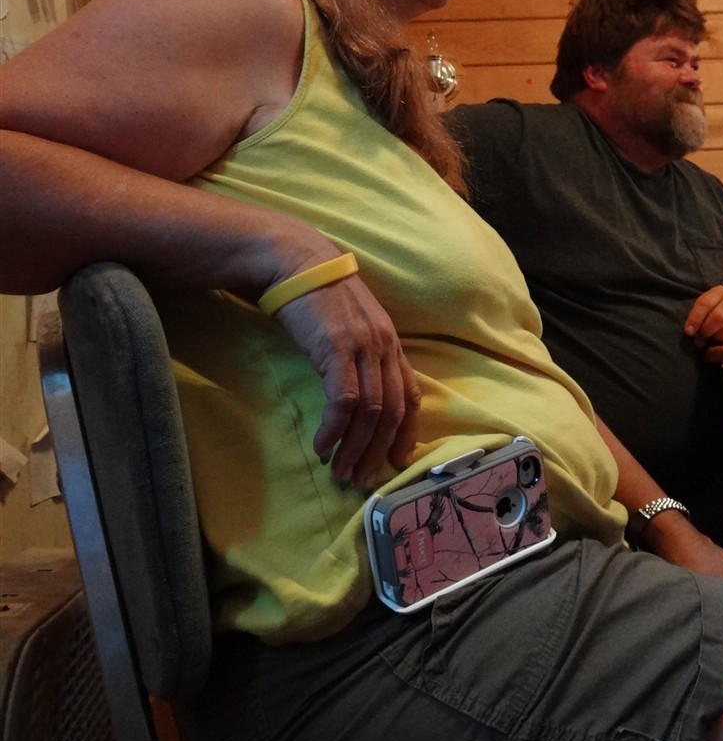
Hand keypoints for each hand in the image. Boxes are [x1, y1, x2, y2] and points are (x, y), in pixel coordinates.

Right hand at [275, 273, 419, 488]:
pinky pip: (343, 401)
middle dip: (378, 451)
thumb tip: (356, 398)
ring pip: (371, 411)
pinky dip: (334, 429)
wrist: (295, 261)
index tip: (396, 461)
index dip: (407, 432)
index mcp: (391, 343)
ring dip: (355, 448)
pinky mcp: (337, 348)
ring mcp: (363, 347)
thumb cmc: (317, 297)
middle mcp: (384, 346)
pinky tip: (322, 444)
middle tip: (361, 478)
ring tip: (340, 470)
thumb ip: (360, 357)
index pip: (411, 395)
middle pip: (393, 411)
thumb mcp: (349, 328)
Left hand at [683, 286, 722, 345]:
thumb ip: (699, 317)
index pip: (705, 303)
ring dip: (717, 339)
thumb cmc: (719, 311)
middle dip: (706, 331)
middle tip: (701, 340)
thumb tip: (692, 334)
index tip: (689, 332)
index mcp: (719, 292)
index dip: (695, 319)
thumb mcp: (708, 307)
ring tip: (713, 340)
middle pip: (718, 317)